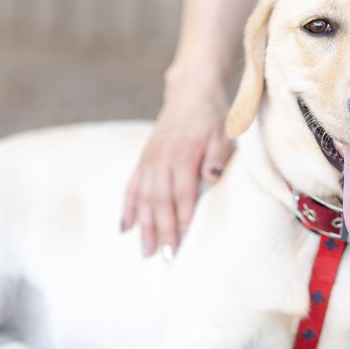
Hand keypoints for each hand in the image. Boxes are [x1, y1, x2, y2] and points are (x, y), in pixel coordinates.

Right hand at [122, 78, 234, 256]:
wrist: (192, 92)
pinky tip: (125, 226)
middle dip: (161, 231)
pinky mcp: (144, 159)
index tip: (180, 244)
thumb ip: (218, 155)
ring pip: (144, 197)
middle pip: (160, 201)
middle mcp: (161, 159)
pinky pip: (132, 186)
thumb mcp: (224, 133)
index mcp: (183, 155)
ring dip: (144, 225)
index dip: (181, 221)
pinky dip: (129, 207)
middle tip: (163, 257)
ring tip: (145, 250)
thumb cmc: (213, 117)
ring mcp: (150, 159)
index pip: (182, 195)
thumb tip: (211, 176)